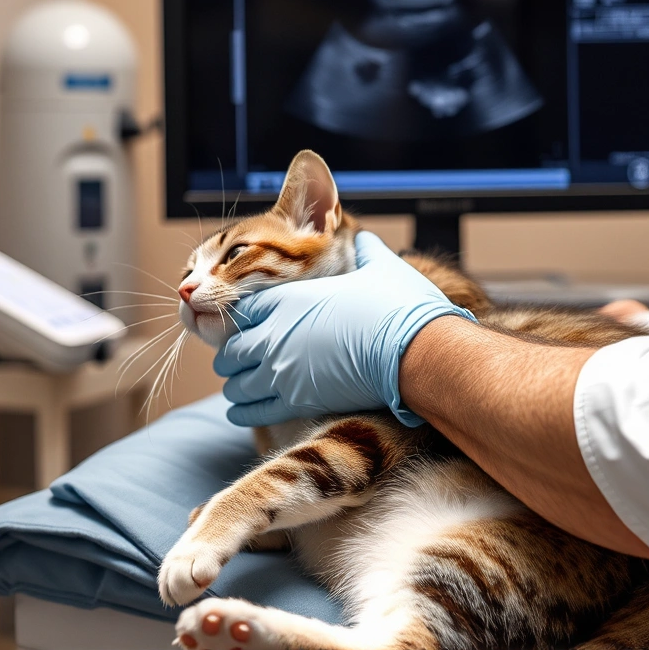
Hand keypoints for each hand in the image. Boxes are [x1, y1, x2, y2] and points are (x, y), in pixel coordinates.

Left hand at [213, 232, 474, 426]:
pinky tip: (238, 411)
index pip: (241, 309)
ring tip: (239, 385)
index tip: (245, 324)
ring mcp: (282, 372)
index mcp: (289, 299)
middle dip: (233, 353)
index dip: (240, 318)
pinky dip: (243, 411)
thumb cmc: (400, 306)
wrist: (416, 351)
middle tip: (239, 357)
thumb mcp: (381, 267)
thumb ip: (365, 251)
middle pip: (231, 349)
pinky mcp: (297, 402)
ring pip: (237, 383)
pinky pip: (253, 411)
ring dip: (237, 382)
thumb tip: (364, 238)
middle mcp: (276, 336)